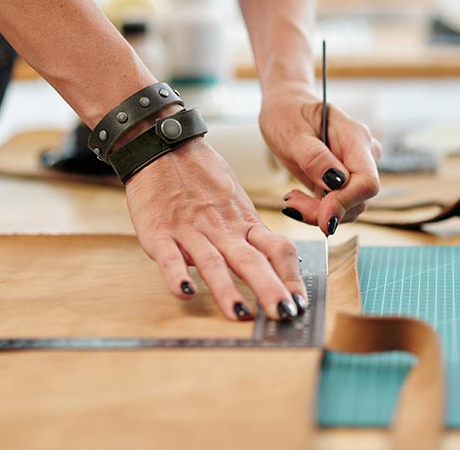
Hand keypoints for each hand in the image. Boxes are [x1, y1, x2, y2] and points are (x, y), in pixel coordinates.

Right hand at [125, 137, 306, 321]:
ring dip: (226, 289)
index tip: (301, 302)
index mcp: (243, 222)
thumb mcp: (234, 200)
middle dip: (270, 289)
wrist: (162, 144)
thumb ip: (249, 232)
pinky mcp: (159, 231)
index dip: (291, 276)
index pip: (276, 249)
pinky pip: (169, 256)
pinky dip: (177, 274)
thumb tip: (275, 263)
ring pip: (212, 262)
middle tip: (285, 314)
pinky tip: (185, 292)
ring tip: (240, 313)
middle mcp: (221, 229)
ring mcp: (190, 230)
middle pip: (251, 260)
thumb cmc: (200, 174)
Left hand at [258, 82, 381, 234]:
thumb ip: (313, 157)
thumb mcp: (292, 132)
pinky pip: (338, 207)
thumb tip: (336, 181)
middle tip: (291, 203)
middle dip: (326, 210)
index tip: (322, 216)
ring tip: (291, 198)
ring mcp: (356, 170)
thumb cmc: (288, 114)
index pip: (367, 181)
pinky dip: (316, 211)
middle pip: (359, 199)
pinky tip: (297, 198)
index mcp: (355, 137)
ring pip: (350, 208)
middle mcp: (364, 155)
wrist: (286, 109)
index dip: (347, 202)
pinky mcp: (344, 183)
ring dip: (318, 212)